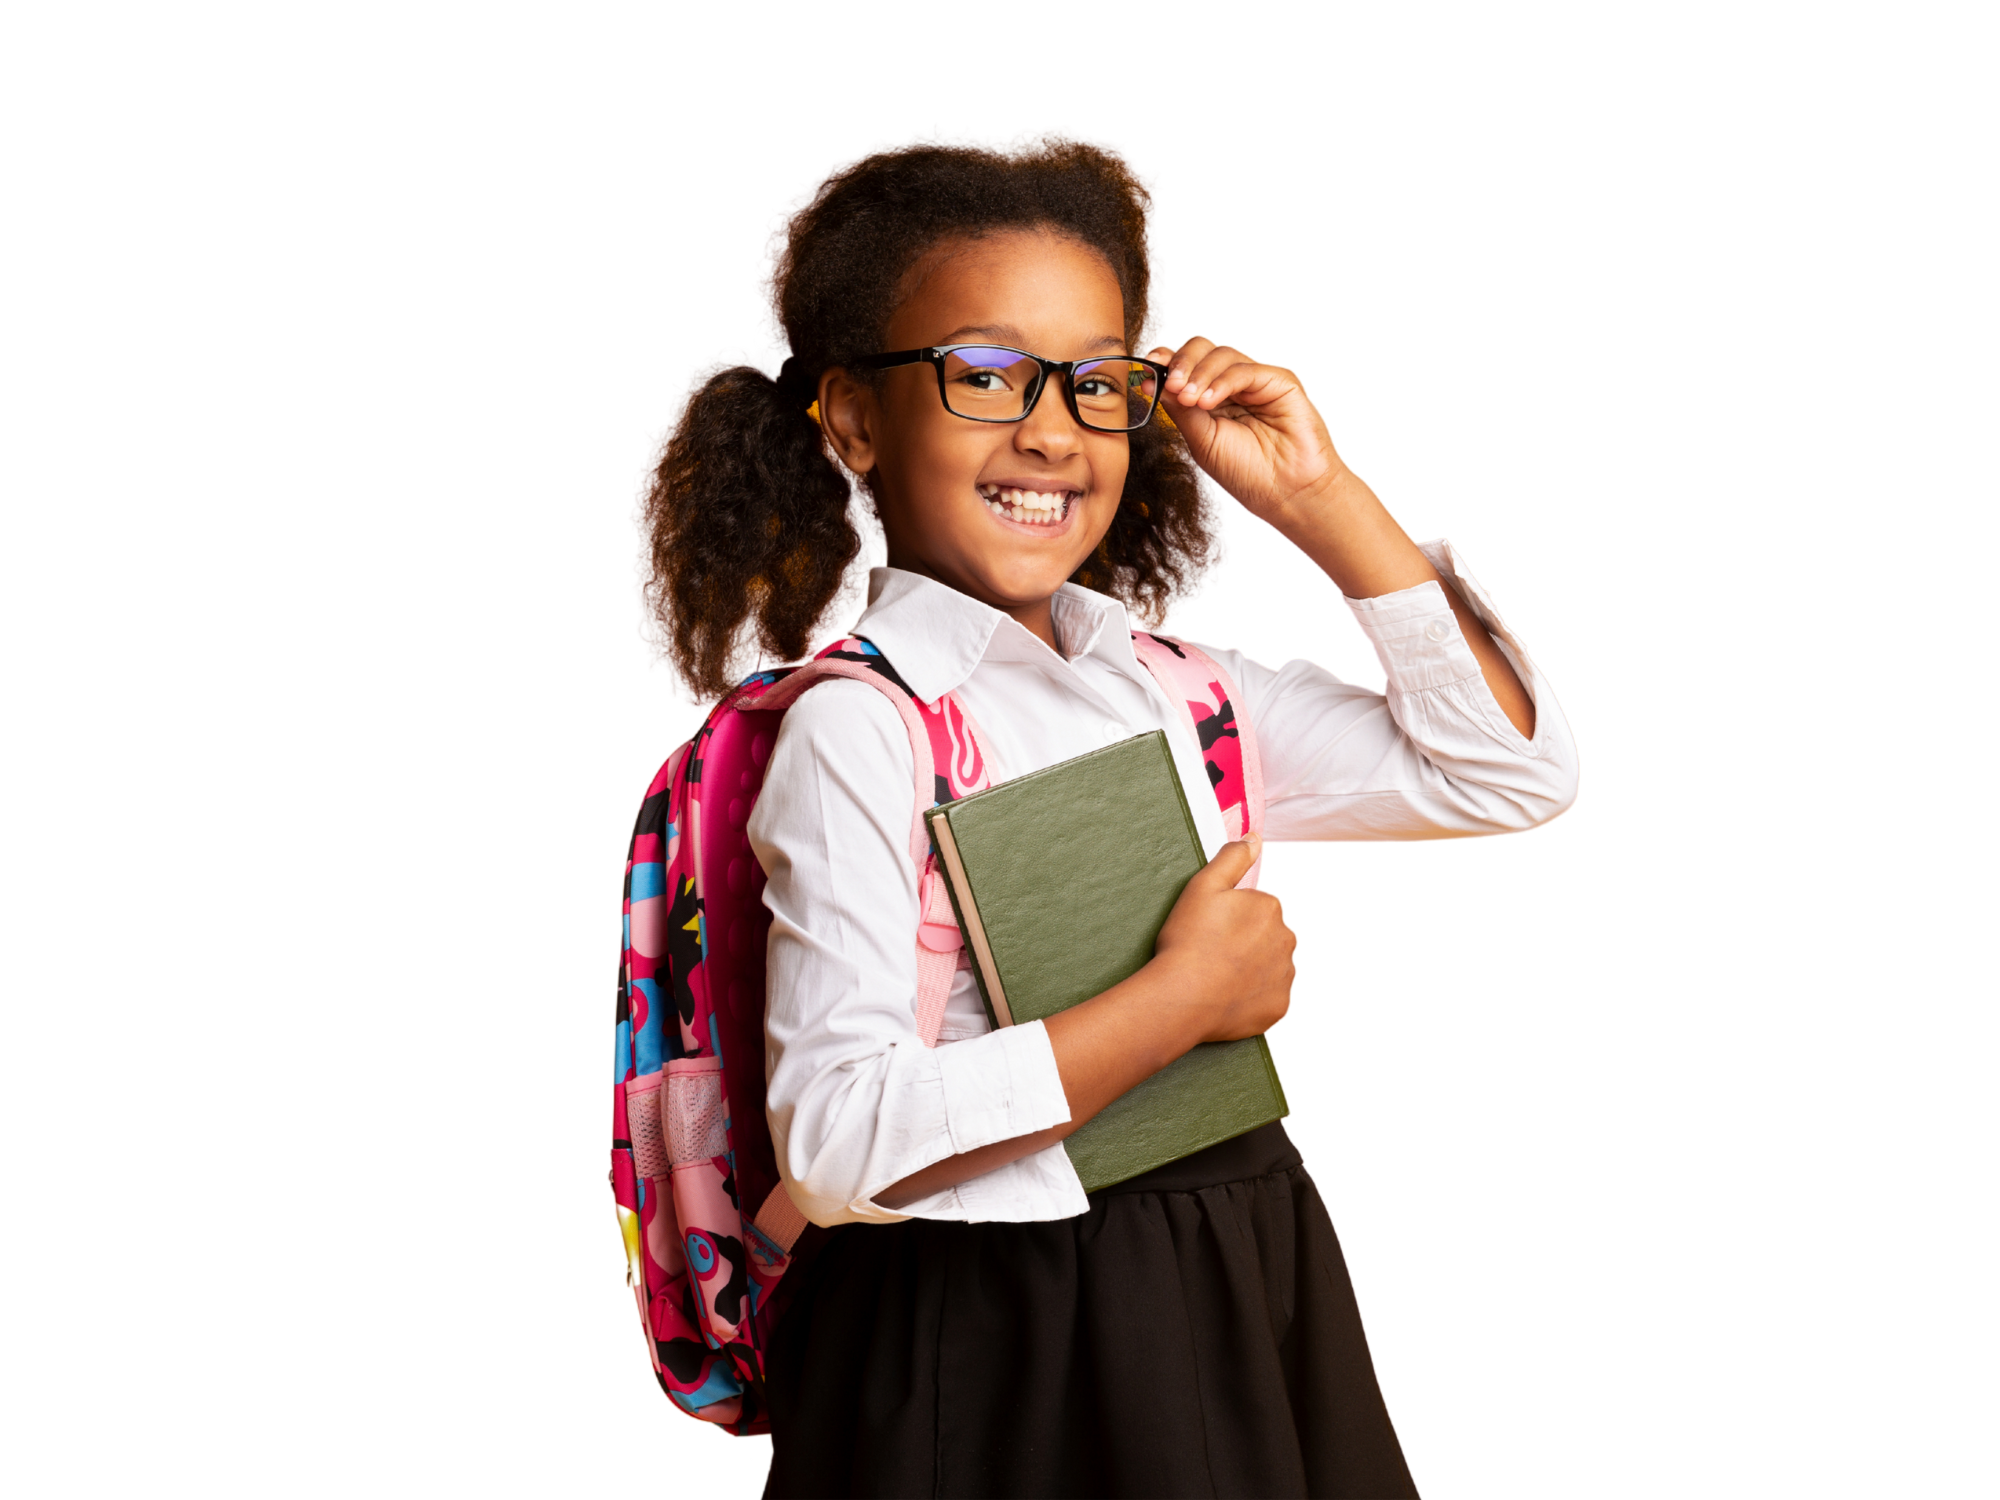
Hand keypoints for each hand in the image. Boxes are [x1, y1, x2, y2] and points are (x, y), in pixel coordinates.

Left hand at [1147, 336, 1346, 525]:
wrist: (1287, 493)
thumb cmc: (1247, 473)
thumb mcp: (1202, 441)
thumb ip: (1181, 410)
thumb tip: (1154, 380)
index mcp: (1213, 398)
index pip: (1188, 367)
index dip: (1167, 362)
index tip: (1146, 369)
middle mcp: (1234, 385)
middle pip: (1203, 350)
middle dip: (1182, 362)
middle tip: (1171, 385)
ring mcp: (1256, 381)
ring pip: (1222, 354)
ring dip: (1199, 374)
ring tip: (1190, 399)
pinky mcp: (1280, 381)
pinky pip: (1245, 369)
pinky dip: (1223, 381)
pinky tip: (1209, 401)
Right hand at [1151, 836, 1296, 1042]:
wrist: (1183, 997)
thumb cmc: (1189, 940)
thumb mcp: (1203, 887)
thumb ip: (1232, 858)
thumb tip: (1255, 838)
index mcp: (1271, 908)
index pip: (1257, 907)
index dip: (1231, 918)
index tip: (1210, 929)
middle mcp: (1287, 940)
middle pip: (1268, 936)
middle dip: (1248, 942)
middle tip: (1213, 952)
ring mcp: (1285, 977)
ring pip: (1271, 967)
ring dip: (1253, 969)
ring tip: (1219, 976)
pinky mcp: (1279, 1008)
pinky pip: (1270, 998)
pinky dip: (1254, 997)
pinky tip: (1229, 997)